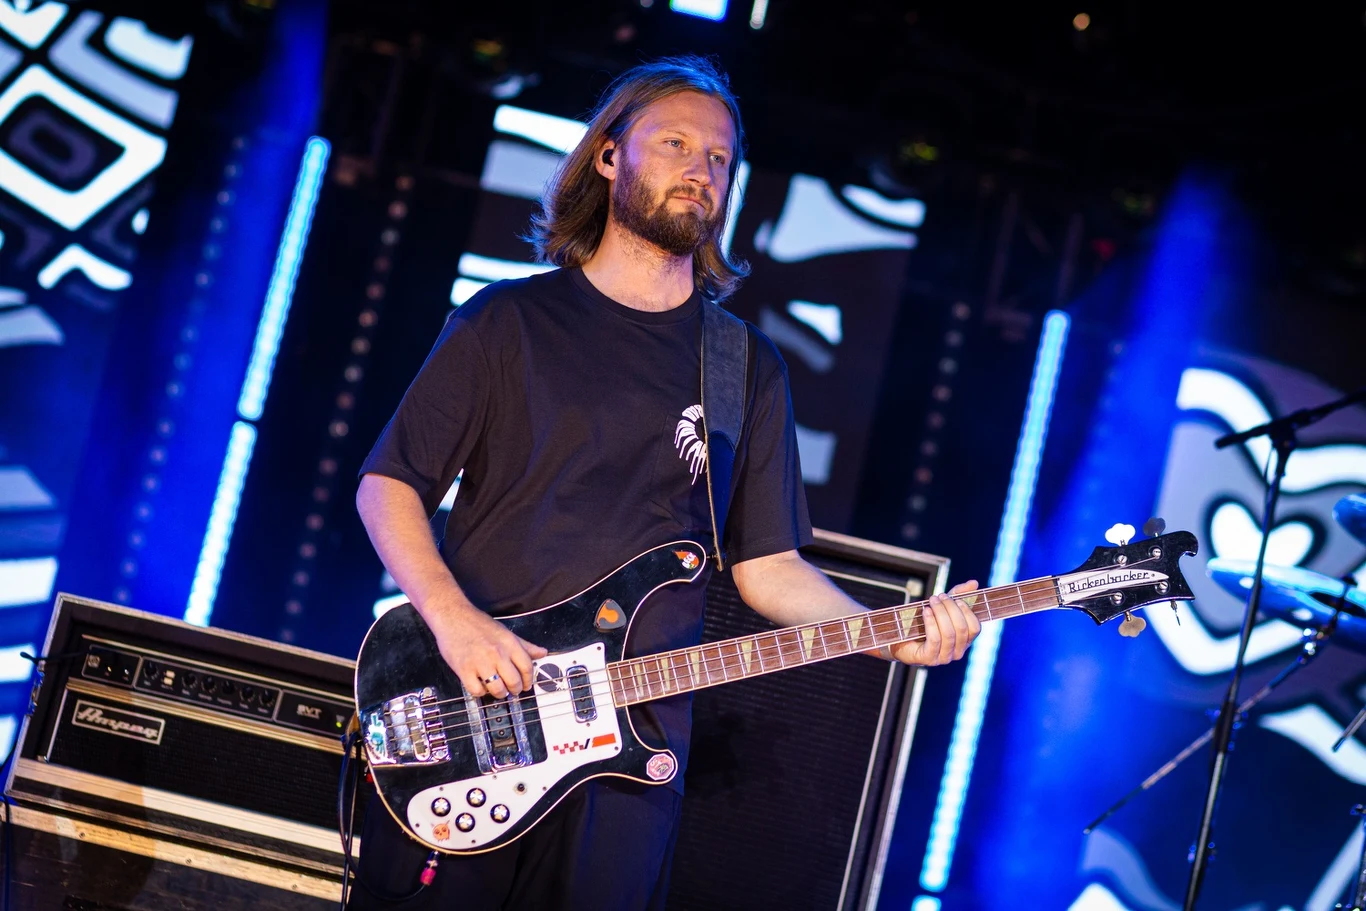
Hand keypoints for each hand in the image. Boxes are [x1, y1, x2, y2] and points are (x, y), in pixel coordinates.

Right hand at [421, 595, 547, 698]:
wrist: (453, 615)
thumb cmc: (477, 623)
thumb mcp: (505, 631)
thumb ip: (524, 645)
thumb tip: (542, 653)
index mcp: (509, 643)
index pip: (527, 667)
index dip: (529, 680)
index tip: (526, 685)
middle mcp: (497, 653)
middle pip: (514, 681)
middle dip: (515, 690)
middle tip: (512, 690)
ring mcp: (480, 663)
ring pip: (497, 689)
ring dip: (499, 693)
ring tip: (497, 689)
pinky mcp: (464, 670)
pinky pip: (477, 691)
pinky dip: (480, 692)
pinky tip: (480, 685)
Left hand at [889, 580, 981, 666]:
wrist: (900, 639)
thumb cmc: (924, 623)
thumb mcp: (942, 607)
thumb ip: (958, 595)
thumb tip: (974, 583)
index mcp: (964, 642)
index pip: (975, 628)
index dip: (967, 612)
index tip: (956, 598)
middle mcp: (957, 652)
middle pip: (961, 628)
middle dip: (951, 609)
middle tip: (939, 596)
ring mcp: (943, 658)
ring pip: (949, 633)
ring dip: (940, 613)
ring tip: (932, 601)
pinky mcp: (929, 659)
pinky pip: (934, 639)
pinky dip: (931, 622)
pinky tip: (926, 611)